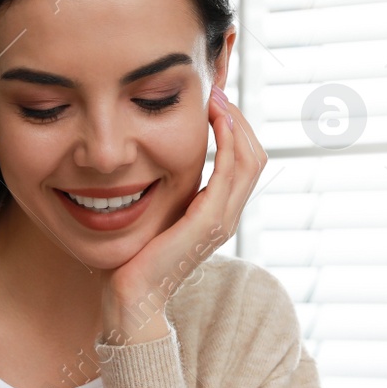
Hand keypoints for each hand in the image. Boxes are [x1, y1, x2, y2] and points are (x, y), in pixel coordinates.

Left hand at [101, 85, 266, 345]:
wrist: (131, 297)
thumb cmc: (136, 258)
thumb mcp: (156, 214)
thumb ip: (167, 191)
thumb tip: (154, 159)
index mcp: (219, 212)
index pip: (245, 160)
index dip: (236, 126)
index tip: (214, 98)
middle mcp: (228, 216)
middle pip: (255, 155)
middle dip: (239, 118)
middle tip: (218, 89)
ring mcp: (222, 220)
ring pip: (249, 160)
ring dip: (236, 124)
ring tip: (217, 98)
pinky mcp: (209, 223)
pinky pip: (228, 174)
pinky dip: (227, 143)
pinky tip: (215, 120)